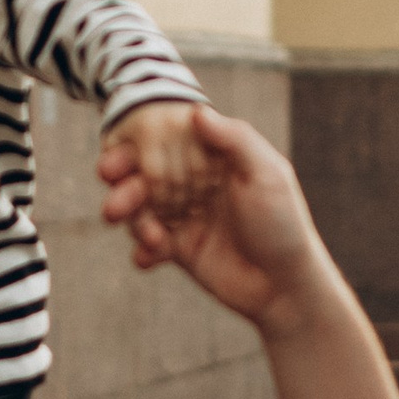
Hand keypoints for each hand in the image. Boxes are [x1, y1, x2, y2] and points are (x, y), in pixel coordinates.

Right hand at [99, 104, 336, 332]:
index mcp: (215, 160)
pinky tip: (149, 259)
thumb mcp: (266, 174)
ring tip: (146, 237)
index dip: (138, 150)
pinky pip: (149, 244)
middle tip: (114, 204)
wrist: (285, 287)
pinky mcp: (180, 249)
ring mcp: (186, 216)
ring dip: (133, 220)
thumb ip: (234, 140)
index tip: (114, 158)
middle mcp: (196, 184)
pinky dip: (143, 251)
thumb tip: (197, 111)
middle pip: (148, 176)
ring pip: (143, 209)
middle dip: (125, 188)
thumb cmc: (284, 225)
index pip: (169, 145)